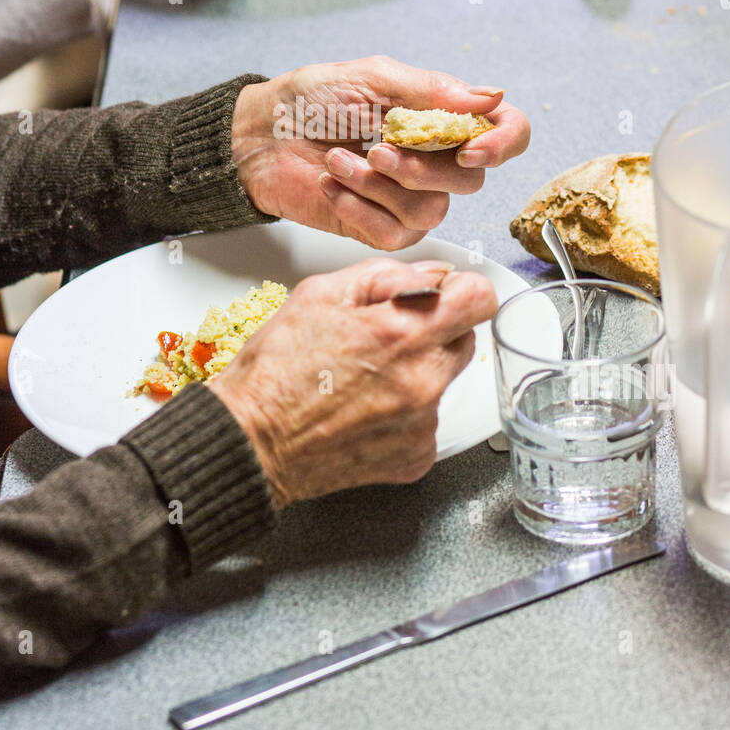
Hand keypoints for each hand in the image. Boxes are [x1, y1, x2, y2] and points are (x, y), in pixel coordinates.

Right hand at [208, 257, 495, 505]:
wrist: (251, 443)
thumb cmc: (275, 371)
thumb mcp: (319, 294)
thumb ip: (386, 276)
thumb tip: (432, 274)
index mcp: (401, 332)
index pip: (479, 298)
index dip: (459, 292)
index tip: (441, 298)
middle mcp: (422, 379)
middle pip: (464, 340)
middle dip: (433, 333)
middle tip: (384, 341)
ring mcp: (423, 423)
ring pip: (444, 382)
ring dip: (418, 374)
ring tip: (365, 381)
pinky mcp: (417, 456)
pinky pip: (428, 422)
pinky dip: (404, 415)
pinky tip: (364, 412)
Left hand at [232, 55, 530, 250]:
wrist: (261, 135)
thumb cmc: (312, 100)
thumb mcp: (372, 79)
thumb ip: (432, 90)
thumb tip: (492, 96)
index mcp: (442, 118)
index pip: (506, 132)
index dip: (502, 143)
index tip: (471, 149)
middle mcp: (435, 161)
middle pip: (470, 181)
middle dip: (422, 169)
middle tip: (376, 149)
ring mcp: (409, 199)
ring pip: (430, 211)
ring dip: (378, 186)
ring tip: (337, 161)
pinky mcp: (379, 228)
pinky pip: (393, 233)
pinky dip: (357, 207)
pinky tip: (331, 184)